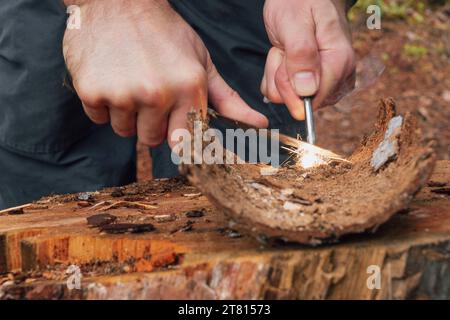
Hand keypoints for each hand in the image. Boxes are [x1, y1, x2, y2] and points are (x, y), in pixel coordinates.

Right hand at [63, 0, 267, 147]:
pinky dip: (102, 103)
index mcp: (189, 88)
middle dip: (150, 123)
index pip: (184, 142)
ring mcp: (124, 93)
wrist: (117, 0)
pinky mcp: (93, 91)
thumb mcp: (201, 62)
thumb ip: (228, 99)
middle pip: (152, 140)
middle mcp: (158, 93)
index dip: (176, 133)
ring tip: (128, 80)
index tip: (170, 123)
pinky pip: (99, 118)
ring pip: (124, 131)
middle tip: (148, 92)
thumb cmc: (164, 33)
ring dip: (126, 114)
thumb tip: (259, 124)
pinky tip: (109, 76)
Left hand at [261, 0, 355, 119]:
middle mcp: (339, 77)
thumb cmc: (300, 3)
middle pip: (299, 102)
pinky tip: (285, 55)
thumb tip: (307, 91)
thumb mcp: (294, 24)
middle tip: (285, 49)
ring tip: (286, 49)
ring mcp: (328, 82)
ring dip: (279, 74)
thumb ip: (301, 56)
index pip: (312, 99)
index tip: (286, 57)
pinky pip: (287, 94)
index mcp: (339, 63)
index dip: (289, 85)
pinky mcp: (316, 84)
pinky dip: (278, 75)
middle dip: (282, 77)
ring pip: (290, 99)